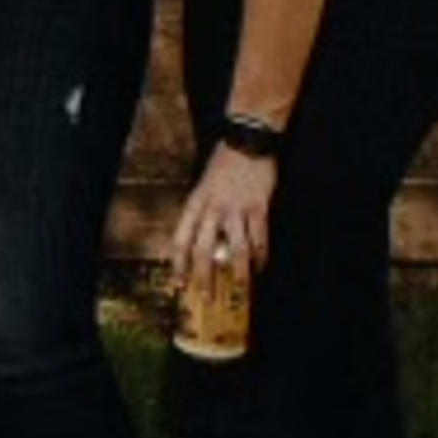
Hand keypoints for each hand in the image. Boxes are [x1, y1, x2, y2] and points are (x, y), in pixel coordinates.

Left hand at [172, 144, 274, 293]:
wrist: (246, 140)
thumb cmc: (224, 165)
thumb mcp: (204, 188)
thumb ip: (204, 214)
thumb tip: (207, 245)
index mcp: (195, 203)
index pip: (180, 239)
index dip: (178, 264)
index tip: (178, 283)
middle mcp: (212, 208)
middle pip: (203, 249)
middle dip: (203, 276)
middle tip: (206, 296)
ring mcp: (236, 209)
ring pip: (235, 249)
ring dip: (237, 272)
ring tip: (240, 287)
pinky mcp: (258, 207)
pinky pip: (259, 238)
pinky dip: (260, 255)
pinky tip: (260, 266)